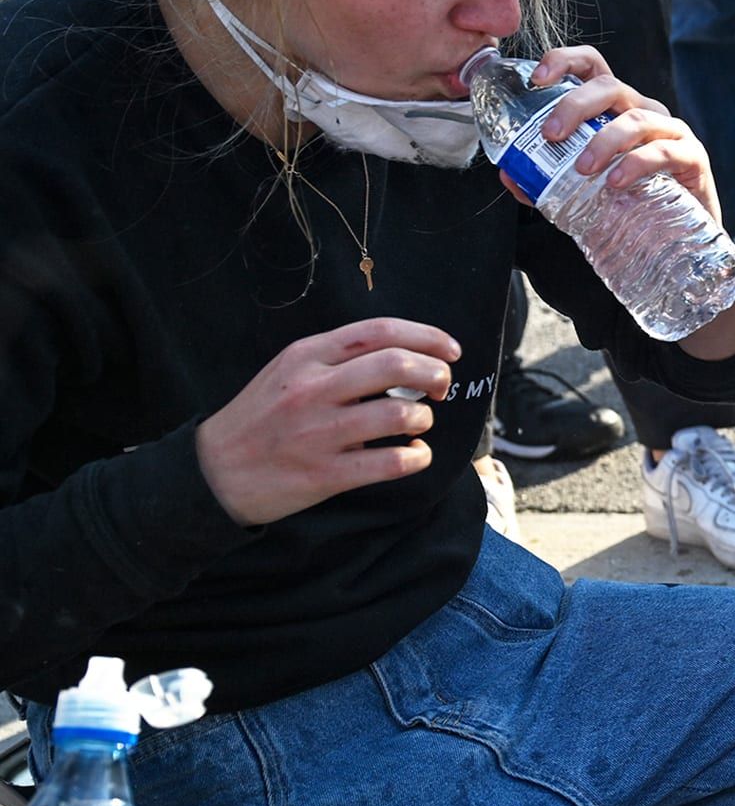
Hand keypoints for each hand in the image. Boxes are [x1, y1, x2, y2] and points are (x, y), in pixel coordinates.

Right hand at [195, 318, 461, 525]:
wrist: (211, 473)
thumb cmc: (260, 418)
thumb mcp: (287, 371)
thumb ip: (337, 358)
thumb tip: (405, 352)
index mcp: (306, 356)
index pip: (380, 331)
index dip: (427, 337)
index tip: (451, 350)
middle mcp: (312, 389)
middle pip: (398, 365)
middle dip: (436, 374)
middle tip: (441, 388)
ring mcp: (318, 433)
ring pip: (400, 414)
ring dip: (423, 419)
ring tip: (417, 424)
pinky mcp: (325, 474)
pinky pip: (392, 462)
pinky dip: (417, 457)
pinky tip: (414, 455)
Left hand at [507, 46, 725, 228]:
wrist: (679, 237)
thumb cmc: (632, 202)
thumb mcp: (583, 187)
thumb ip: (547, 179)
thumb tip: (510, 174)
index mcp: (616, 109)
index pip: (593, 67)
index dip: (564, 62)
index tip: (537, 79)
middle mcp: (644, 111)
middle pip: (610, 86)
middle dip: (576, 105)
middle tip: (551, 136)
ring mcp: (671, 132)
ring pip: (637, 118)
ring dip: (605, 140)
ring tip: (583, 169)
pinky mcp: (692, 157)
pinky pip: (664, 151)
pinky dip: (637, 163)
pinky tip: (617, 182)